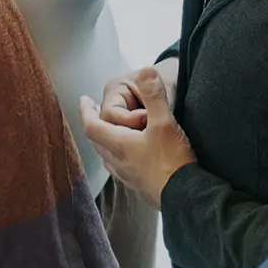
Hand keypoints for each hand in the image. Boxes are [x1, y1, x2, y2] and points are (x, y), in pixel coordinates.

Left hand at [80, 64, 193, 208]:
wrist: (184, 196)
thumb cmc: (172, 160)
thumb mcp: (165, 123)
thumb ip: (155, 97)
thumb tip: (146, 70)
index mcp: (118, 143)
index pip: (92, 125)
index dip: (86, 111)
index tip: (84, 100)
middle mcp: (117, 160)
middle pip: (97, 141)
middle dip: (95, 124)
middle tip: (96, 114)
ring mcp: (126, 175)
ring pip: (107, 156)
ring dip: (106, 141)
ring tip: (113, 133)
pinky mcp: (137, 185)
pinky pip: (120, 168)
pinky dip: (119, 156)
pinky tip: (132, 157)